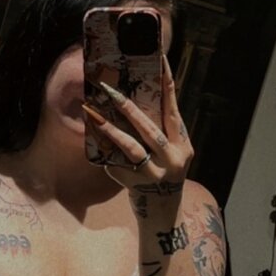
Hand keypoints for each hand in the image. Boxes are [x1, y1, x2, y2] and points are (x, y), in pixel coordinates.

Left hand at [82, 54, 193, 196]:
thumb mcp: (168, 155)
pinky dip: (106, 154)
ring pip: (132, 146)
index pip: (173, 108)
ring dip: (110, 128)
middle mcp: (174, 158)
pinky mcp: (139, 186)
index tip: (159, 58)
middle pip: (149, 126)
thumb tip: (131, 102)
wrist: (163, 217)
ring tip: (93, 114)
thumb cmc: (162, 178)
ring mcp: (157, 174)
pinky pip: (118, 165)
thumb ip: (157, 133)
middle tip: (108, 88)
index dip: (166, 82)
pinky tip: (94, 144)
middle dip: (127, 106)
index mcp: (183, 144)